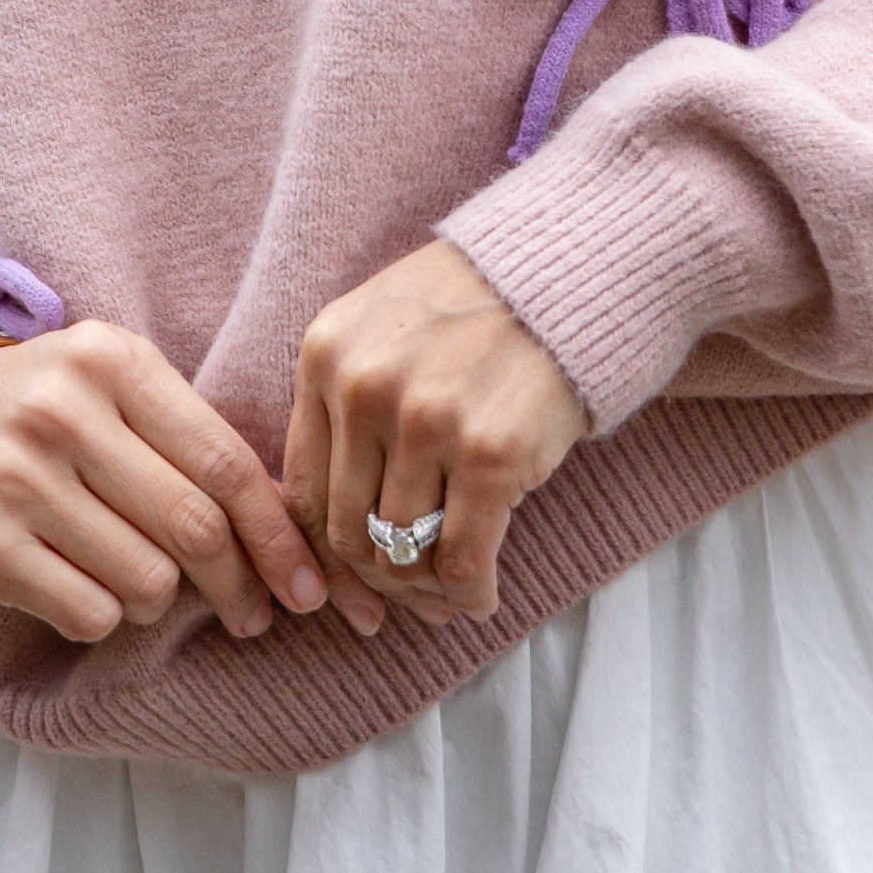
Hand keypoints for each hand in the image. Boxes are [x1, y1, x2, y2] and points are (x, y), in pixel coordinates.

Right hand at [0, 322, 326, 644]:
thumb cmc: (41, 412)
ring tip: (141, 581)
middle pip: (193, 528)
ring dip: (160, 600)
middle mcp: (60, 413)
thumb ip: (191, 440)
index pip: (223, 462)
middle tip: (256, 613)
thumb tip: (290, 529)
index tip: (311, 586)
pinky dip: (103, 616)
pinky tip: (83, 587)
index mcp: (111, 360)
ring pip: (146, 582)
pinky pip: (88, 613)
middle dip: (241, 585)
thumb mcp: (113, 388)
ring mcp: (13, 480)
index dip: (279, 536)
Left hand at [284, 240, 584, 632]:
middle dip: (376, 579)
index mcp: (325, 356)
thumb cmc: (476, 308)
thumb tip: (333, 527)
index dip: (323, 554)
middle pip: (346, 530)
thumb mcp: (382, 327)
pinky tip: (480, 598)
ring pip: (400, 552)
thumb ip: (345, 404)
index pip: (301, 489)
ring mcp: (426, 422)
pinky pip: (462, 558)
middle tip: (406, 596)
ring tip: (447, 595)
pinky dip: (468, 594)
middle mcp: (364, 389)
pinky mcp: (490, 454)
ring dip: (424, 591)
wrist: (570, 273)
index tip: (352, 581)